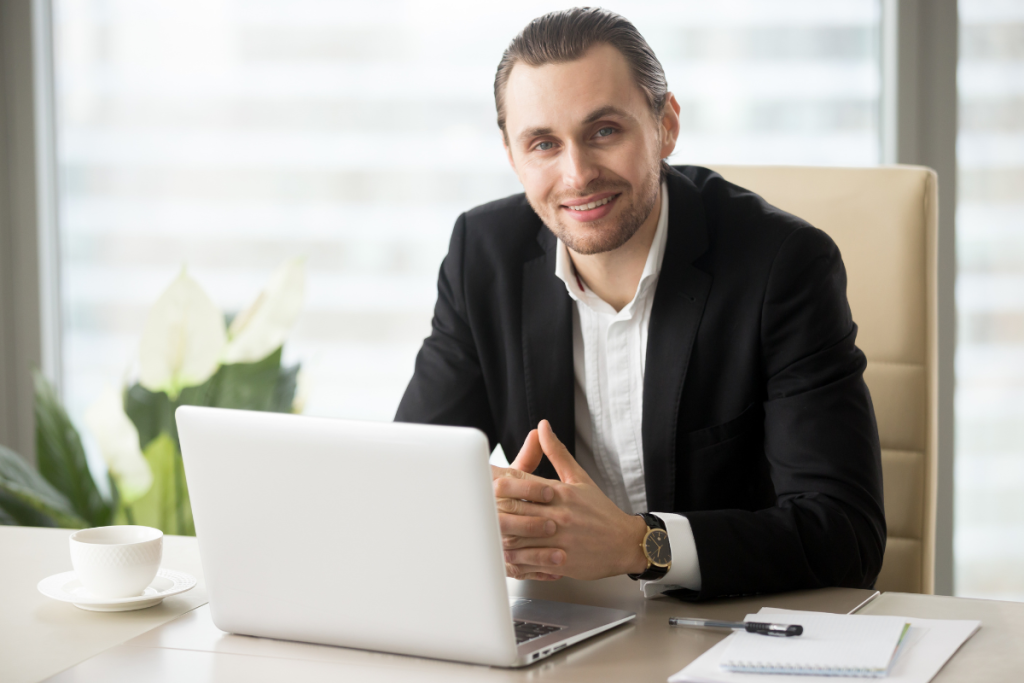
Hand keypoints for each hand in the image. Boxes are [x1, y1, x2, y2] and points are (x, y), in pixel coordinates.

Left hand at [491, 420, 647, 580]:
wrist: (624, 542)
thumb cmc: (601, 512)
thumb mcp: (579, 478)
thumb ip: (557, 453)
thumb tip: (543, 427)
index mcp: (559, 491)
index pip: (521, 480)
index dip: (497, 478)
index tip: (482, 478)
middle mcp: (558, 513)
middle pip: (514, 506)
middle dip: (492, 506)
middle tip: (473, 505)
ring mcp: (559, 538)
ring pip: (518, 535)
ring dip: (499, 533)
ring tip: (483, 531)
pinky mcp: (562, 560)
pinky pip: (531, 560)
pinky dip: (514, 558)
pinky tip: (503, 555)